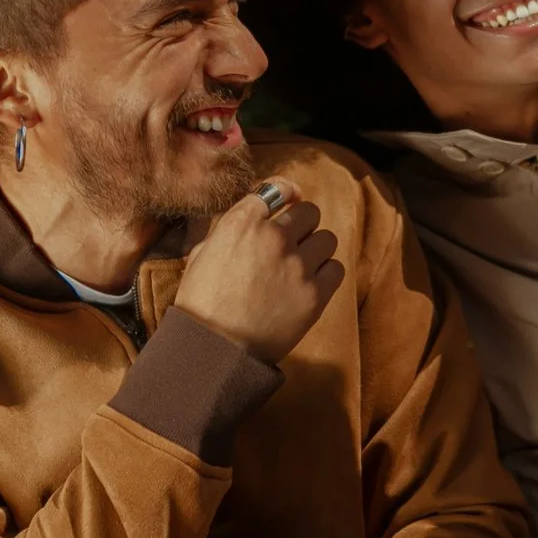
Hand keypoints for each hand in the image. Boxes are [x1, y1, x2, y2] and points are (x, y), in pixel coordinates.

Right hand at [172, 178, 345, 363]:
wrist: (214, 349)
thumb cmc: (201, 304)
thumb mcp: (201, 254)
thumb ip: (229, 231)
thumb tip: (250, 220)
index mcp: (241, 223)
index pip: (277, 188)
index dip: (287, 192)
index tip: (291, 199)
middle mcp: (274, 237)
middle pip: (309, 211)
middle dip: (302, 224)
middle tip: (294, 241)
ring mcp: (298, 265)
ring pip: (327, 238)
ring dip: (316, 249)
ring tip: (302, 267)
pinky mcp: (315, 294)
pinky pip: (336, 268)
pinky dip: (326, 274)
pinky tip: (311, 284)